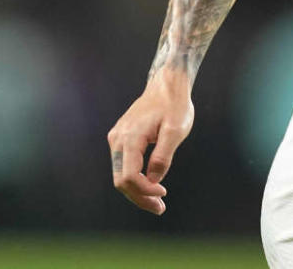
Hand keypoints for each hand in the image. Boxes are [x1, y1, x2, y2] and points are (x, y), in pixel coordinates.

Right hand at [107, 69, 194, 214]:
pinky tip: (150, 185)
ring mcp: (116, 138)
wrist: (167, 84)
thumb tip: (153, 180)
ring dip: (137, 191)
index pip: (129, 176)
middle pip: (121, 180)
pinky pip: (123, 165)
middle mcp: (118, 138)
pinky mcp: (120, 138)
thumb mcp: (176, 130)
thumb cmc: (174, 105)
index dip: (144, 191)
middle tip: (160, 208)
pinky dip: (135, 179)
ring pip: (120, 174)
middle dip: (139, 197)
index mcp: (130, 137)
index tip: (164, 193)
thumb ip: (163, 155)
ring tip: (158, 202)